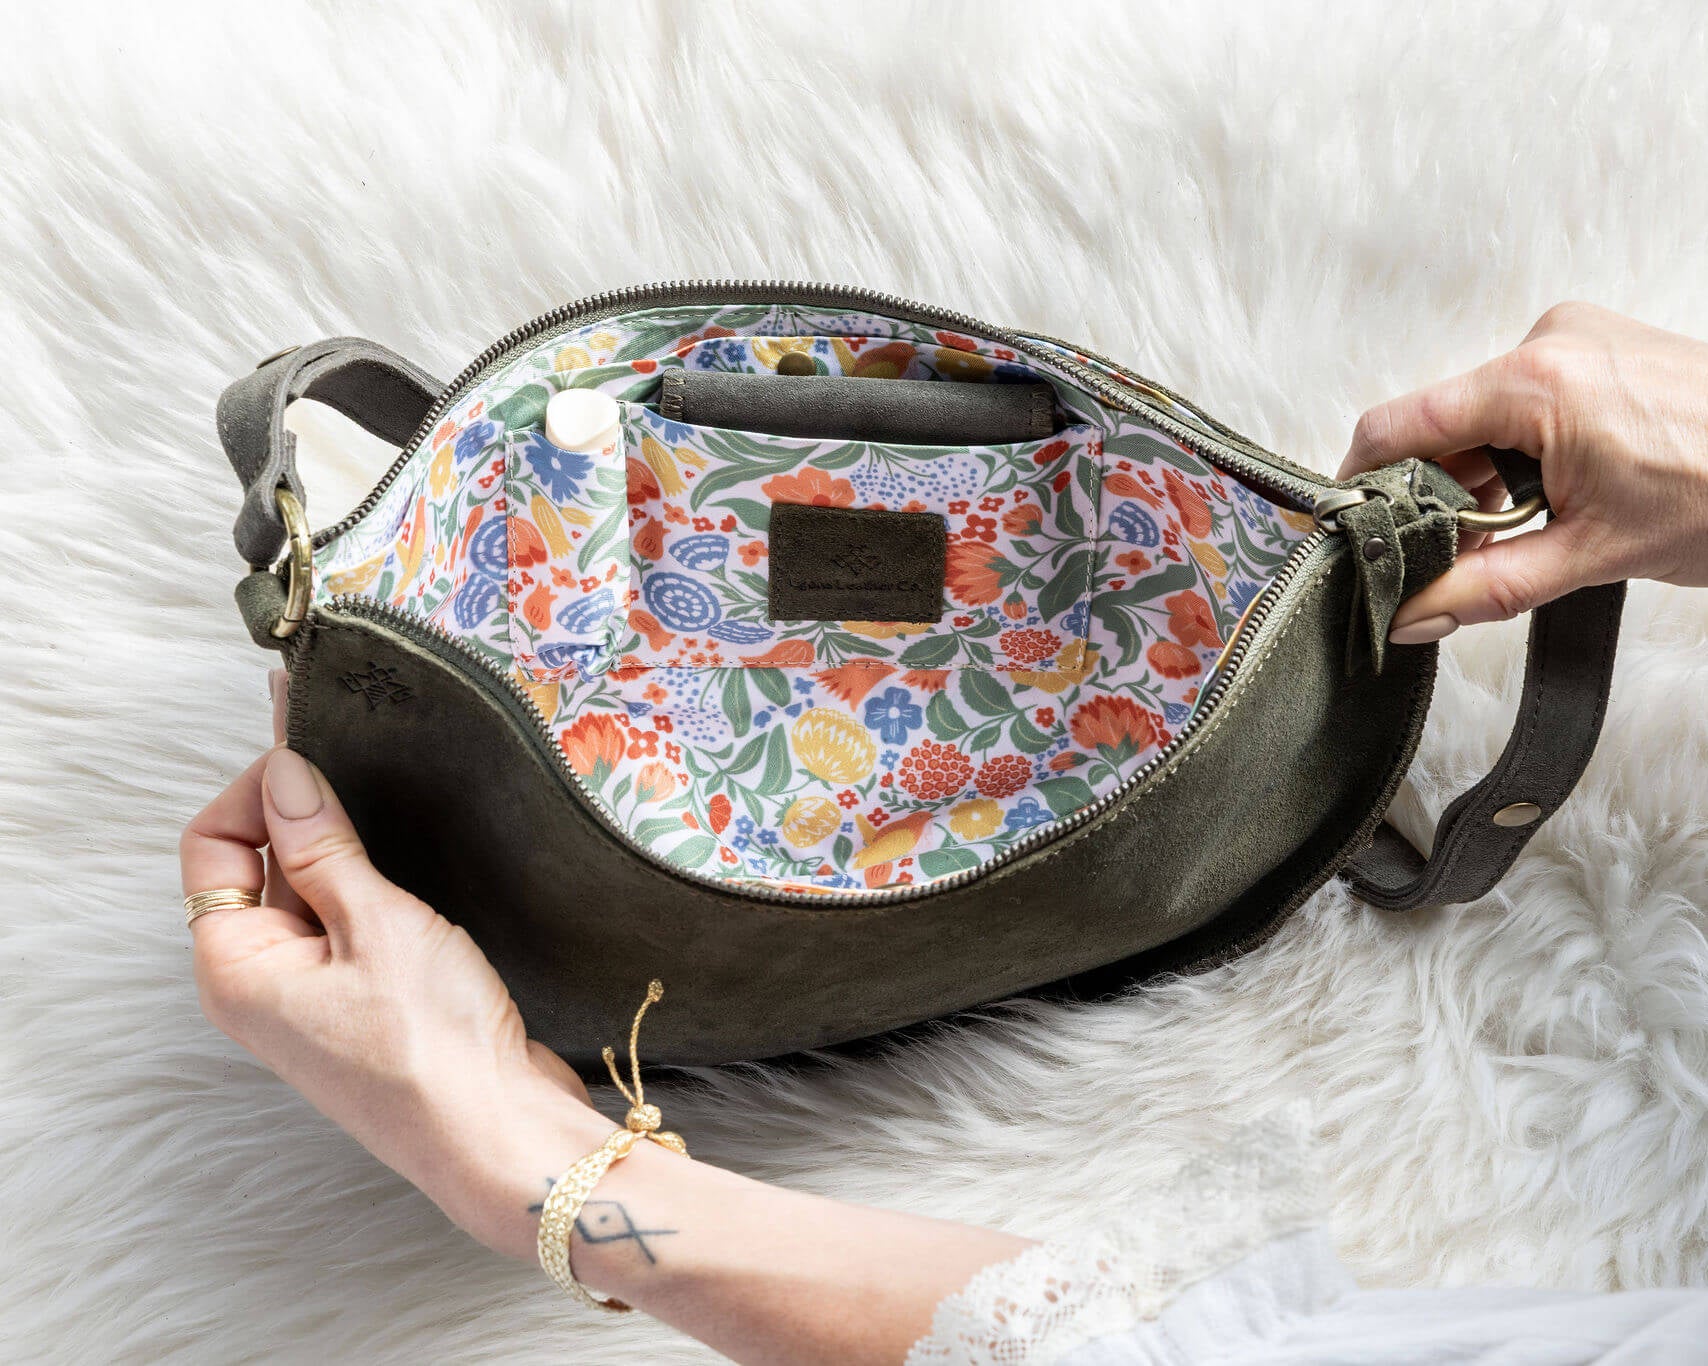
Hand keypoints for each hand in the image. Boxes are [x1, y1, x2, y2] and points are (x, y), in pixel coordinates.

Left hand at [180, 716, 1028, 1363]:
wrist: (501, 1134)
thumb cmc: (432, 1043)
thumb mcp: (376, 922)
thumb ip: (324, 844)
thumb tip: (285, 772)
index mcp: (238, 966)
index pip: (213, 843)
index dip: (256, 786)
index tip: (314, 744)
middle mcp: (265, 982)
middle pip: (258, 864)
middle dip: (302, 806)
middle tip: (356, 746)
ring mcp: (318, 995)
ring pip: (313, 891)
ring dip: (345, 843)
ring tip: (390, 795)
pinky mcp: (370, 1001)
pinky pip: (353, 922)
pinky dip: (374, 882)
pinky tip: (414, 856)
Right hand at [1339, 302, 1707, 641]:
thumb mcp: (1593, 556)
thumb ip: (1483, 589)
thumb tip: (1408, 614)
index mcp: (1535, 382)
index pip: (1397, 426)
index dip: (1360, 484)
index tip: (1347, 529)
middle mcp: (1549, 342)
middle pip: (1440, 423)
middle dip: (1434, 494)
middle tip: (1447, 558)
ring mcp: (1579, 339)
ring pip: (1484, 416)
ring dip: (1484, 478)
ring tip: (1524, 531)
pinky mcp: (1603, 349)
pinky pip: (1526, 401)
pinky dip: (1522, 454)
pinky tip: (1551, 499)